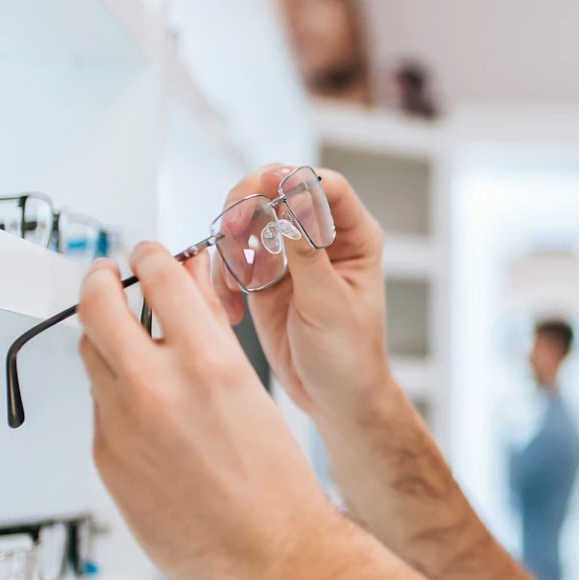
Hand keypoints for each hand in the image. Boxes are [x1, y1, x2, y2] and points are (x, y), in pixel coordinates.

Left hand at [77, 244, 347, 579]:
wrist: (270, 554)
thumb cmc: (275, 482)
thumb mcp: (252, 387)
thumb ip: (210, 332)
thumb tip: (188, 286)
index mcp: (206, 363)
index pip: (158, 278)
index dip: (148, 257)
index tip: (145, 254)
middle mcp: (156, 389)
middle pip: (98, 307)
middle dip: (100, 282)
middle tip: (106, 275)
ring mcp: (122, 426)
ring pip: (92, 358)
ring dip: (105, 337)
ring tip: (124, 338)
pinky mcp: (106, 460)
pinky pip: (99, 410)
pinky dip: (116, 396)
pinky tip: (144, 409)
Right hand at [212, 165, 391, 424]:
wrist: (335, 398)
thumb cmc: (351, 356)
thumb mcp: (330, 304)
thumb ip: (308, 254)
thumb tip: (293, 201)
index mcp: (355, 238)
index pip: (327, 186)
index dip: (295, 181)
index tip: (268, 191)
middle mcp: (321, 239)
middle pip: (278, 192)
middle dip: (249, 205)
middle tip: (233, 231)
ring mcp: (290, 256)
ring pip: (250, 221)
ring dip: (232, 243)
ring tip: (235, 280)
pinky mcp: (264, 278)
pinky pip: (234, 259)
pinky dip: (224, 276)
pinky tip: (233, 306)